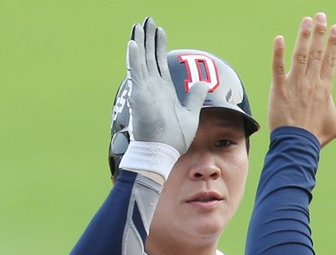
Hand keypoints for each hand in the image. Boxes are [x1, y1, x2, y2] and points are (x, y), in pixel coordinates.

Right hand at [127, 17, 208, 153]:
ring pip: (142, 60)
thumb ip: (194, 97)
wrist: (163, 152)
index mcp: (164, 91)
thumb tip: (202, 83)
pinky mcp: (140, 94)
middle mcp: (153, 87)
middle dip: (149, 38)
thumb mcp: (190, 115)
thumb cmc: (174, 139)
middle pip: (150, 57)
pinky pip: (136, 72)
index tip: (160, 32)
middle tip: (148, 21)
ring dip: (140, 42)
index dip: (159, 47)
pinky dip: (134, 57)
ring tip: (139, 25)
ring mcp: (146, 90)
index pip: (159, 63)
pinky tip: (133, 43)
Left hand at [269, 12, 335, 145]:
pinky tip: (279, 39)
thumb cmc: (317, 136)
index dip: (333, 43)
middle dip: (319, 33)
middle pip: (316, 53)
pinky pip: (278, 68)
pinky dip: (278, 54)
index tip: (335, 28)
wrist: (298, 146)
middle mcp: (311, 83)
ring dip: (303, 37)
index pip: (330, 61)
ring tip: (306, 20)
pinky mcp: (279, 90)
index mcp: (325, 89)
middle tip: (320, 16)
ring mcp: (295, 85)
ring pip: (300, 56)